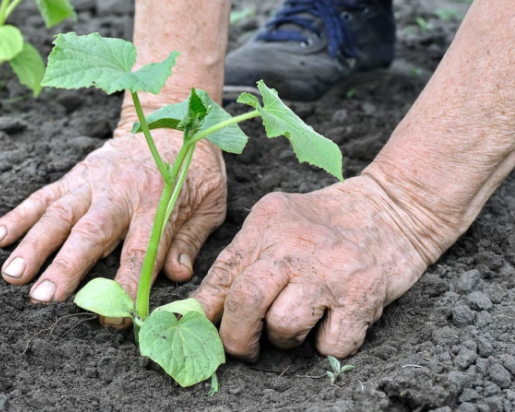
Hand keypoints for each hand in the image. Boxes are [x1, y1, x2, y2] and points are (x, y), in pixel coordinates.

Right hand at [0, 126, 225, 322]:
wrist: (170, 120)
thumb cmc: (193, 168)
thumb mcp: (210, 202)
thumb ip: (191, 238)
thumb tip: (178, 276)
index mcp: (159, 202)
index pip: (141, 251)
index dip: (128, 286)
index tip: (114, 317)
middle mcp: (121, 192)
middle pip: (91, 233)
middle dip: (66, 266)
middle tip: (42, 297)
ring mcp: (93, 181)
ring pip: (59, 214)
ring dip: (33, 245)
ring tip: (12, 276)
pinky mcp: (75, 175)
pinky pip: (43, 195)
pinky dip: (19, 215)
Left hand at [192, 175, 435, 360]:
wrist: (392, 209)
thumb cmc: (326, 222)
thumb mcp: (277, 222)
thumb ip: (242, 259)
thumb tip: (203, 308)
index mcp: (267, 225)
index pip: (222, 273)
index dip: (205, 310)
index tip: (202, 328)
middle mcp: (295, 246)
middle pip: (246, 302)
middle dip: (236, 337)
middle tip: (243, 346)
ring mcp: (330, 272)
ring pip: (284, 327)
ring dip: (285, 338)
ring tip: (299, 321)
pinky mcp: (362, 296)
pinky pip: (329, 346)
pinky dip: (327, 345)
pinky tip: (332, 323)